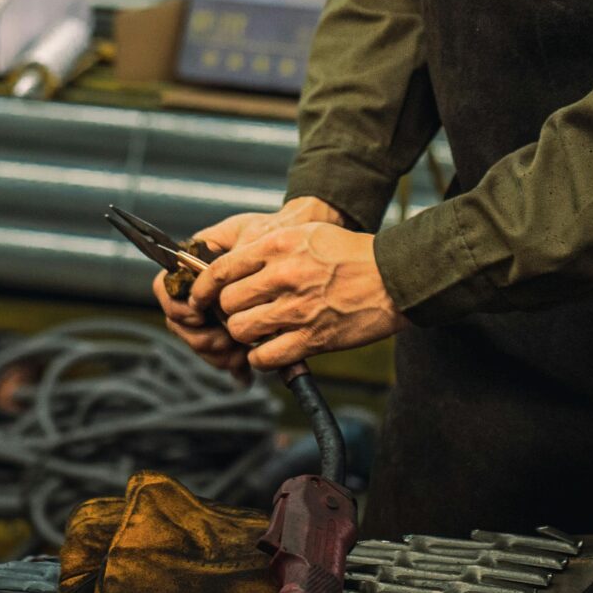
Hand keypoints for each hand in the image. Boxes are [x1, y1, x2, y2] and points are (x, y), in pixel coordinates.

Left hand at [152, 198, 348, 377]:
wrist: (393, 278)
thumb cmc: (349, 253)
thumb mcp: (305, 234)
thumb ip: (268, 247)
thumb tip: (232, 263)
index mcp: (278, 246)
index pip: (221, 269)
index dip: (202, 287)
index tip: (199, 297)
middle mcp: (283, 276)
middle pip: (227, 302)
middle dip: (227, 311)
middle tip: (239, 313)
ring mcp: (296, 309)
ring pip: (241, 330)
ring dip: (243, 334)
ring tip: (256, 330)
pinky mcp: (311, 338)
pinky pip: (265, 357)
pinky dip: (261, 357)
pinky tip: (270, 349)